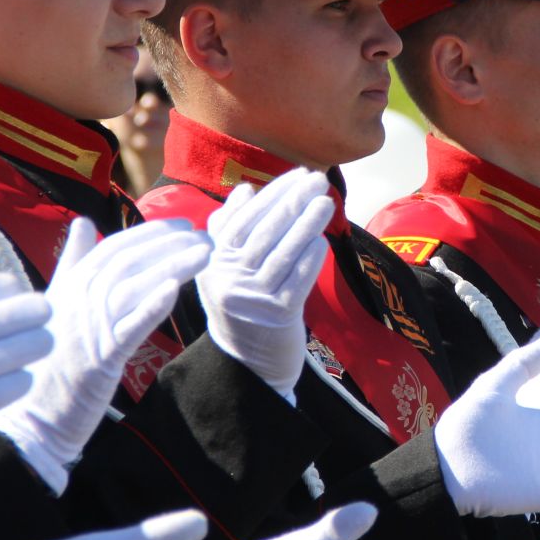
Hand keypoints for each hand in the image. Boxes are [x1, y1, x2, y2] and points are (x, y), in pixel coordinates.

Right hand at [0, 218, 212, 491]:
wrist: (33, 417)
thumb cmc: (51, 360)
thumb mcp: (59, 303)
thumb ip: (73, 262)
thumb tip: (82, 222)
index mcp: (70, 285)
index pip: (115, 247)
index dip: (152, 232)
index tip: (185, 225)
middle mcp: (76, 300)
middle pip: (128, 260)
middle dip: (170, 244)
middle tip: (207, 236)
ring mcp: (86, 329)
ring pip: (132, 286)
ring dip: (172, 265)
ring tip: (205, 254)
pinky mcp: (97, 360)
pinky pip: (127, 328)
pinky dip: (149, 307)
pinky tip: (173, 290)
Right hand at [197, 170, 334, 397]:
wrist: (247, 365)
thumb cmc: (241, 307)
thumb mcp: (224, 269)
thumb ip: (230, 229)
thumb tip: (245, 190)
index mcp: (213, 262)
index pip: (242, 220)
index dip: (271, 195)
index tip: (296, 174)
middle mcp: (229, 279)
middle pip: (263, 233)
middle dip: (292, 202)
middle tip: (316, 179)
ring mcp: (253, 298)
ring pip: (282, 253)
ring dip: (306, 224)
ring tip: (325, 202)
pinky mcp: (278, 316)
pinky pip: (297, 280)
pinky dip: (310, 259)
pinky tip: (323, 241)